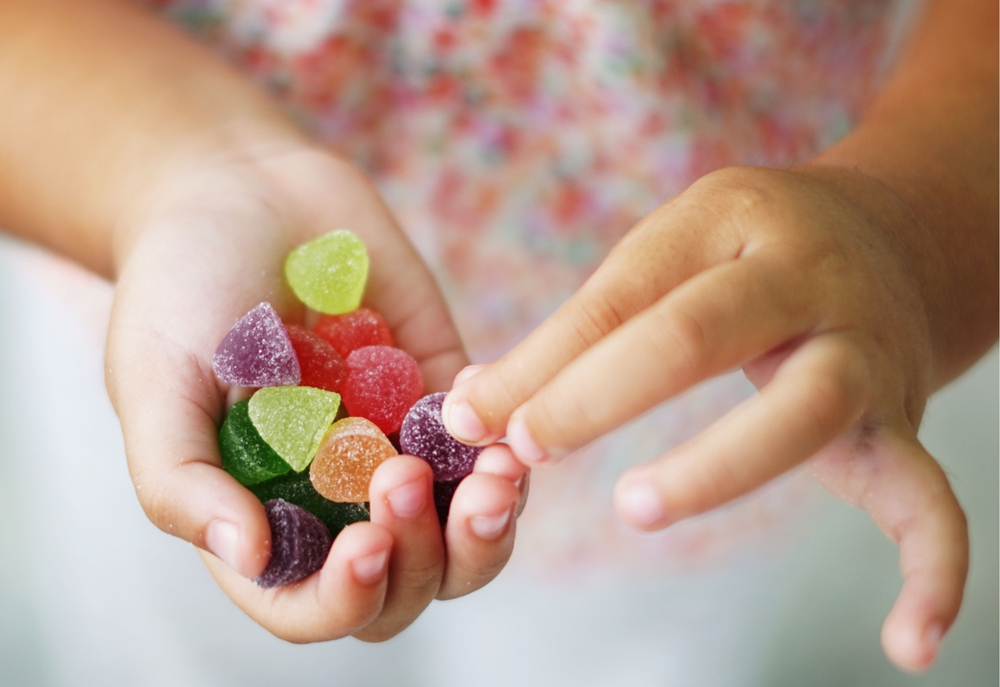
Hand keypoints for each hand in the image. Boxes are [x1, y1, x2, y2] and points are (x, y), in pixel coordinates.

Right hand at [105, 145, 525, 641]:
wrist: (242, 190)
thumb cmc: (179, 286)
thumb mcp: (154, 381)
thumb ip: (183, 480)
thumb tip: (248, 556)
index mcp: (265, 516)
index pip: (310, 603)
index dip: (343, 600)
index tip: (364, 543)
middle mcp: (339, 498)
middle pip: (408, 582)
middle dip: (424, 555)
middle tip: (410, 479)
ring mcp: (400, 446)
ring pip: (467, 530)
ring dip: (490, 519)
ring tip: (494, 469)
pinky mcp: (443, 392)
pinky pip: (493, 443)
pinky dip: (503, 440)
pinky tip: (480, 396)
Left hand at [442, 165, 968, 670]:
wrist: (886, 236)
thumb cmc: (742, 254)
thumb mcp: (664, 256)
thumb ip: (575, 331)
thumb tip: (472, 409)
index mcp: (726, 220)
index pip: (622, 294)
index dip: (546, 360)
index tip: (479, 419)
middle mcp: (802, 277)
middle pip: (697, 334)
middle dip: (600, 394)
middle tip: (527, 449)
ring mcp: (860, 348)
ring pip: (802, 412)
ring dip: (714, 468)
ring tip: (634, 508)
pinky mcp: (901, 417)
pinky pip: (931, 497)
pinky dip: (934, 570)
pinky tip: (904, 644)